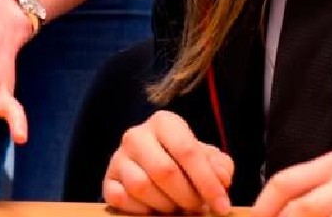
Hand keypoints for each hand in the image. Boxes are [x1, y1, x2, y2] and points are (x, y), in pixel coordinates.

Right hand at [103, 110, 233, 214]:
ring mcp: (118, 157)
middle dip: (187, 196)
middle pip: (164, 171)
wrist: (155, 170)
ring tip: (176, 206)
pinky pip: (121, 199)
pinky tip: (154, 208)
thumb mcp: (209, 160)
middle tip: (197, 206)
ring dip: (165, 204)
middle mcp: (136, 135)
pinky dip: (141, 210)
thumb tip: (220, 178)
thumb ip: (220, 166)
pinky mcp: (108, 180)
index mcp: (164, 122)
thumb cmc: (186, 164)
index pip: (187, 151)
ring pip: (141, 186)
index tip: (223, 206)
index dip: (208, 182)